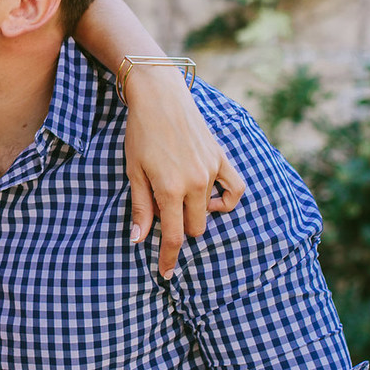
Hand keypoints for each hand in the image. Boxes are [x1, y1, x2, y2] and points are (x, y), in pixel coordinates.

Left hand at [123, 66, 244, 277]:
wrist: (159, 97)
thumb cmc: (140, 134)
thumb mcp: (134, 172)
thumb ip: (141, 208)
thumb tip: (140, 240)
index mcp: (170, 189)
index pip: (175, 236)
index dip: (169, 258)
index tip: (165, 273)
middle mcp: (196, 183)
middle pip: (195, 228)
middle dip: (180, 230)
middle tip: (162, 212)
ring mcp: (212, 170)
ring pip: (210, 211)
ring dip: (195, 213)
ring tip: (178, 198)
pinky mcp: (222, 158)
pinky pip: (235, 190)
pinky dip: (226, 201)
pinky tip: (211, 200)